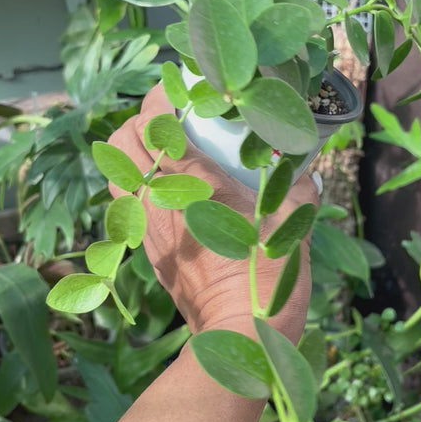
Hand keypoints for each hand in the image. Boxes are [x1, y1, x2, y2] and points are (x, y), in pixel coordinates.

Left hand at [108, 84, 317, 344]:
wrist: (237, 335)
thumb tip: (305, 176)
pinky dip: (136, 186)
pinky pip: (126, 205)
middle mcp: (156, 198)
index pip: (155, 120)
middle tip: (171, 119)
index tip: (180, 86)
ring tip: (163, 154)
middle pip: (122, 141)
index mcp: (189, 181)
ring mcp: (145, 226)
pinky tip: (167, 194)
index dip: (160, 94)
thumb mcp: (290, 226)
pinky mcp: (145, 250)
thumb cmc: (265, 276)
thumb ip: (298, 191)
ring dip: (131, 154)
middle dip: (140, 120)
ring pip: (116, 173)